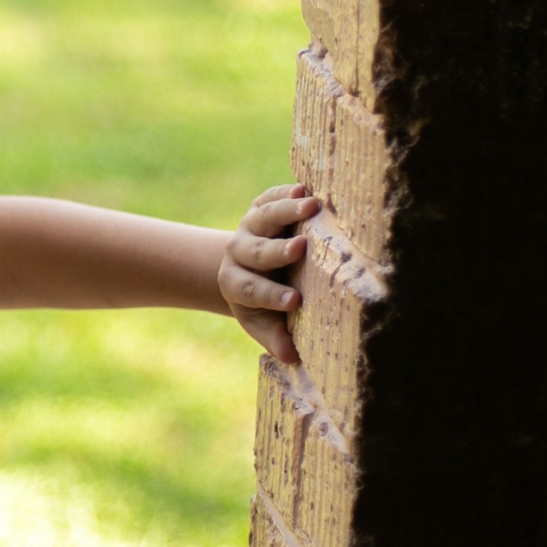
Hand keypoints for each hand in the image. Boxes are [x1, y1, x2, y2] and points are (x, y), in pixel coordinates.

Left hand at [219, 184, 319, 362]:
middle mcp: (238, 253)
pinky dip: (283, 192)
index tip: (294, 301)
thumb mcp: (265, 322)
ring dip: (286, 211)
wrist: (254, 267)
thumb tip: (291, 358)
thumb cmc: (266, 303)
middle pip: (255, 251)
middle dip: (277, 251)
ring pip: (263, 217)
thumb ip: (276, 337)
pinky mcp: (259, 206)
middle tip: (299, 248)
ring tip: (311, 205)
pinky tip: (303, 188)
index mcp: (235, 284)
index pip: (251, 290)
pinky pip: (268, 197)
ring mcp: (249, 227)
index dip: (271, 296)